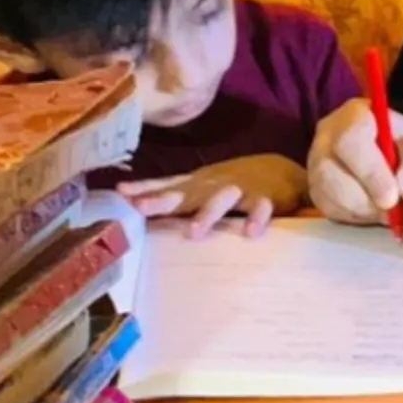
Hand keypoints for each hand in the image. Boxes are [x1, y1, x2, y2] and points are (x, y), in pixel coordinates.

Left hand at [116, 154, 306, 240]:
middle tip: (142, 208)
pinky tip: (250, 232)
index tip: (121, 194)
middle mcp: (213, 185)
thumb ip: (170, 193)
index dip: (144, 189)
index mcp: (196, 184)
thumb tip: (128, 197)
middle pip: (185, 192)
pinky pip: (261, 208)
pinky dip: (256, 218)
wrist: (282, 169)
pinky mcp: (266, 196)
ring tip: (193, 231)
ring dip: (207, 213)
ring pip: (221, 199)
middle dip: (163, 199)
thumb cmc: (232, 183)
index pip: (165, 185)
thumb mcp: (199, 185)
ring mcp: (240, 189)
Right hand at [306, 98, 402, 227]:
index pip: (351, 141)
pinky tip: (378, 212)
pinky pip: (329, 211)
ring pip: (327, 196)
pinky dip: (357, 219)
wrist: (402, 159)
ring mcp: (316, 163)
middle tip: (395, 214)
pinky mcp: (316, 189)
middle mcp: (327, 136)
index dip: (370, 173)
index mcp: (355, 115)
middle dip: (367, 201)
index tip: (393, 198)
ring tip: (394, 211)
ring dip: (364, 213)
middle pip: (331, 172)